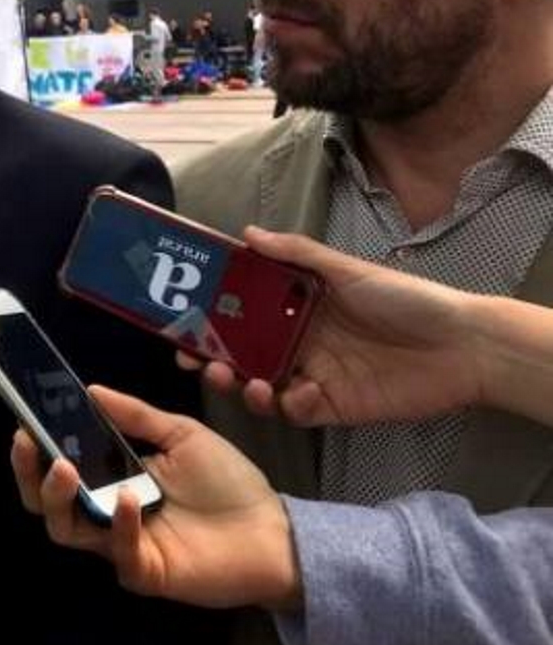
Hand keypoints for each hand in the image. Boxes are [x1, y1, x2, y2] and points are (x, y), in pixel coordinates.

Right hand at [11, 385, 299, 610]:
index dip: (36, 447)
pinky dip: (120, 525)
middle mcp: (108, 512)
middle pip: (46, 503)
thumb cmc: (228, 483)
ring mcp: (123, 544)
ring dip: (60, 498)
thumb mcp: (181, 435)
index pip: (58, 466)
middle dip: (28, 474)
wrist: (274, 531)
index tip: (24, 418)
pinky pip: (119, 553)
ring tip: (65, 467)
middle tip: (27, 442)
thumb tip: (89, 389)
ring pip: (67, 531)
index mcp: (111, 479)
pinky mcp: (146, 571)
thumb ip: (136, 416)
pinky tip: (128, 497)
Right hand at [181, 228, 486, 425]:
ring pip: (260, 384)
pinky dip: (286, 405)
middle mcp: (299, 340)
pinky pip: (296, 410)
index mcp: (298, 306)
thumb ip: (296, 253)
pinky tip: (293, 394)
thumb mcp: (348, 269)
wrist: (461, 346)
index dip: (211, 317)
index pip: (242, 312)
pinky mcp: (333, 406)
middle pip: (242, 352)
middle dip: (213, 357)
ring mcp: (314, 375)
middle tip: (193, 360)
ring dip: (241, 385)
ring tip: (236, 380)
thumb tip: (247, 233)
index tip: (182, 319)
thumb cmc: (406, 299)